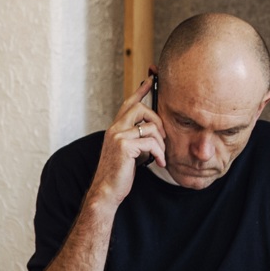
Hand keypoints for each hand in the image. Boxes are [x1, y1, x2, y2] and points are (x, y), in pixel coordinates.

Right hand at [85, 78, 164, 212]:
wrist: (107, 191)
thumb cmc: (119, 174)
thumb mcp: (129, 152)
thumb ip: (136, 138)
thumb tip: (154, 130)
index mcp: (115, 128)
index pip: (129, 103)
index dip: (141, 90)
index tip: (151, 79)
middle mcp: (114, 128)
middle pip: (140, 107)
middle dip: (158, 120)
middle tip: (163, 137)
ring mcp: (118, 136)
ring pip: (150, 126)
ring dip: (161, 142)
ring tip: (161, 156)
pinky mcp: (124, 146)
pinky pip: (151, 142)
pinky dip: (160, 153)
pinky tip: (160, 162)